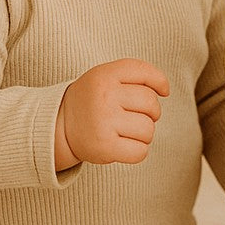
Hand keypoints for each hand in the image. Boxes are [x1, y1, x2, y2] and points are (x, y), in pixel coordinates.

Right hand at [55, 58, 169, 169]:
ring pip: (148, 129)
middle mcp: (105, 97)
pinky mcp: (104, 147)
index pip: (146, 72)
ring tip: (126, 131)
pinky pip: (140, 151)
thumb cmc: (93, 99)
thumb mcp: (107, 76)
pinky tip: (124, 145)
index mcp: (105, 75)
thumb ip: (136, 74)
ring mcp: (104, 122)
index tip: (163, 91)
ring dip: (144, 133)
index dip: (160, 82)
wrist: (58, 125)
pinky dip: (138, 151)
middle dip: (151, 112)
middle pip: (151, 103)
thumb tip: (166, 90)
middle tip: (134, 115)